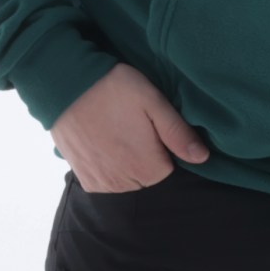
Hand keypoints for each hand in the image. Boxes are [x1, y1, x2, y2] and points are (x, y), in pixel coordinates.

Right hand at [49, 62, 209, 192]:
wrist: (66, 87)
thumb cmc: (113, 88)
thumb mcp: (153, 101)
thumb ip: (178, 132)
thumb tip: (203, 157)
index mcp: (147, 166)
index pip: (169, 164)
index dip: (161, 141)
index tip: (147, 122)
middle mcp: (124, 183)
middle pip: (149, 174)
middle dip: (145, 153)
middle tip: (131, 122)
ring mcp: (102, 183)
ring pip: (129, 179)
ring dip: (127, 161)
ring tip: (116, 129)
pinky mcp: (84, 179)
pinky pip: (107, 181)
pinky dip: (108, 166)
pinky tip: (103, 141)